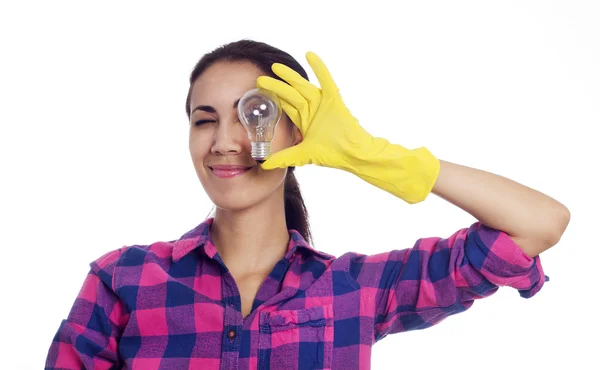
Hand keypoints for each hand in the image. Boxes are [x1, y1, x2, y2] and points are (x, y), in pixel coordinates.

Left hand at [257, 52, 439, 203]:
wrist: (353, 154)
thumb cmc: (333, 154)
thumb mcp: (303, 155)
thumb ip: (284, 158)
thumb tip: (264, 166)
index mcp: (305, 120)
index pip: (285, 106)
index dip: (273, 98)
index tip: (259, 92)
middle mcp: (312, 109)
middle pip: (290, 94)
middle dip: (275, 87)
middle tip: (260, 79)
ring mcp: (322, 103)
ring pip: (302, 86)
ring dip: (290, 76)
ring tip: (275, 67)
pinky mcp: (333, 100)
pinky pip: (325, 80)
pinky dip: (319, 68)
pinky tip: (309, 55)